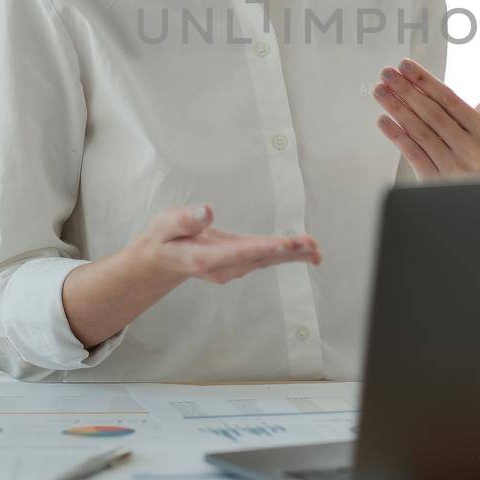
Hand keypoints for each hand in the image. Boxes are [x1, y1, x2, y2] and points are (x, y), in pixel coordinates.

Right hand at [138, 204, 320, 285]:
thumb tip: (207, 211)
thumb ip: (184, 220)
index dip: (260, 248)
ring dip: (293, 255)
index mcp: (203, 258)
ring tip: (317, 250)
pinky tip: (308, 253)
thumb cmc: (164, 239)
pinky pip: (267, 259)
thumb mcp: (164, 225)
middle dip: (286, 252)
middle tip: (312, 246)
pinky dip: (288, 255)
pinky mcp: (240, 264)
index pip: (236, 253)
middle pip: (258, 259)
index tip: (282, 243)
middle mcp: (222, 268)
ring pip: (267, 261)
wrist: (163, 262)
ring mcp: (233, 269)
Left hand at [373, 59, 479, 181]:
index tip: (405, 65)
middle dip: (406, 90)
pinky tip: (383, 120)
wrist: (475, 196)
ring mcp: (452, 167)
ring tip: (379, 90)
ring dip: (397, 108)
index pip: (450, 100)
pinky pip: (413, 154)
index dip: (426, 81)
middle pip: (433, 114)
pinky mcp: (435, 181)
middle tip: (386, 73)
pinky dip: (397, 136)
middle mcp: (470, 149)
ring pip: (420, 132)